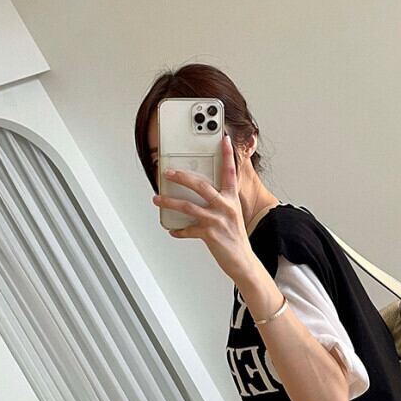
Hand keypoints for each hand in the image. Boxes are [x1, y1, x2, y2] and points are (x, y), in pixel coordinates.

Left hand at [154, 134, 254, 286]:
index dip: (227, 155)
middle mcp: (225, 206)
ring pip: (188, 206)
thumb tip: (202, 193)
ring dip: (169, 202)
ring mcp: (217, 220)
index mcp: (231, 198)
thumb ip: (220, 201)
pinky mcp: (209, 234)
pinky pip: (188, 230)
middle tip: (167, 172)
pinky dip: (178, 230)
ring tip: (157, 199)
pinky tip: (172, 229)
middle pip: (200, 185)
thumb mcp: (232, 213)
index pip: (230, 171)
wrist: (242, 261)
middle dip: (181, 177)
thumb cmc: (235, 237)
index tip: (224, 140)